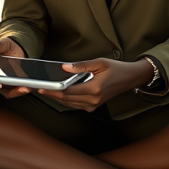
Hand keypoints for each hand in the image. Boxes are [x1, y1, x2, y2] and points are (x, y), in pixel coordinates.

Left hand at [36, 58, 153, 111]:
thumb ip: (81, 66)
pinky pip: (75, 105)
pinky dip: (66, 100)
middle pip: (66, 99)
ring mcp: (93, 104)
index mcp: (94, 88)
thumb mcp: (99, 62)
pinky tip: (58, 94)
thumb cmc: (116, 68)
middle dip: (51, 95)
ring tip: (44, 92)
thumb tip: (65, 67)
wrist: (130, 78)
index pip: (68, 91)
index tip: (42, 87)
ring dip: (56, 99)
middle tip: (38, 89)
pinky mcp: (93, 106)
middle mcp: (93, 99)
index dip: (53, 90)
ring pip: (70, 104)